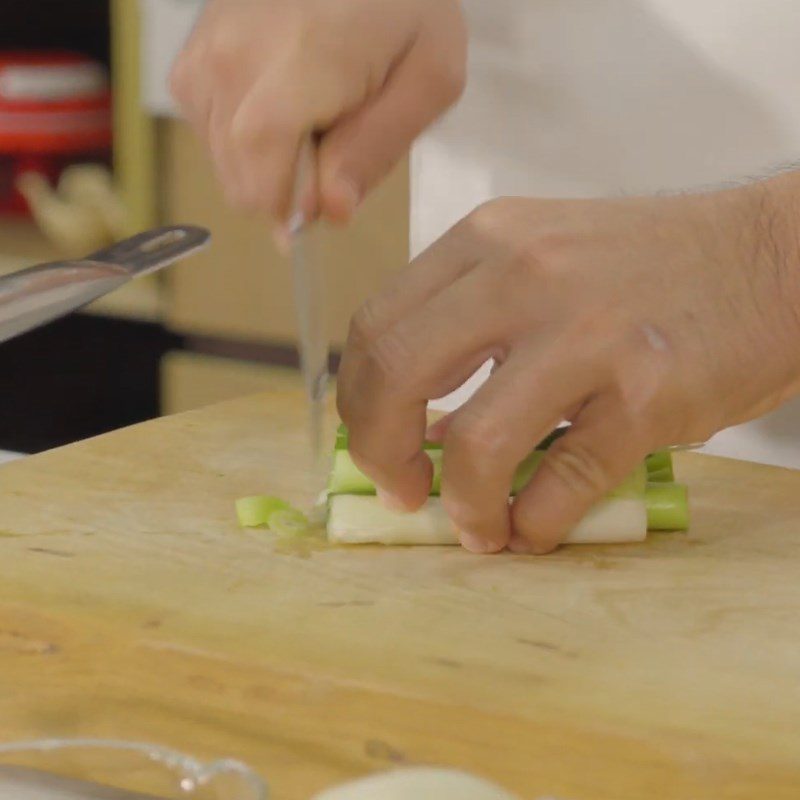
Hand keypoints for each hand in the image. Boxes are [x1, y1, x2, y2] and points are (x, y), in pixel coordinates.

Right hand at [170, 0, 465, 231]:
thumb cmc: (408, 4)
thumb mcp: (430, 77)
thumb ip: (378, 149)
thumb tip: (331, 212)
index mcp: (296, 65)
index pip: (258, 174)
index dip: (284, 210)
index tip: (319, 213)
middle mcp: (233, 57)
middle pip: (237, 176)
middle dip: (283, 191)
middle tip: (331, 155)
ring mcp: (206, 50)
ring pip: (220, 158)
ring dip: (264, 164)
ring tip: (311, 120)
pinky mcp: (194, 49)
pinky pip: (205, 126)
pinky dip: (240, 137)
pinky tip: (281, 107)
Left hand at [337, 176, 799, 553]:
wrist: (772, 260)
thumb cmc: (647, 268)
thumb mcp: (540, 256)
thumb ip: (470, 318)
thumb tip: (409, 416)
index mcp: (486, 240)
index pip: (375, 327)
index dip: (357, 402)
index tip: (374, 445)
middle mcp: (523, 274)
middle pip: (395, 375)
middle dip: (378, 454)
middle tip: (403, 493)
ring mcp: (587, 332)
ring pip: (474, 444)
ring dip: (464, 508)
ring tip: (479, 527)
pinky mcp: (647, 394)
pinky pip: (562, 484)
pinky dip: (535, 523)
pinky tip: (536, 527)